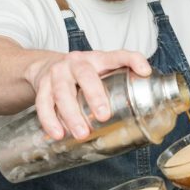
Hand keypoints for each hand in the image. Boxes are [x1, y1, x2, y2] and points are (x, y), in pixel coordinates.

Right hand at [26, 50, 150, 140]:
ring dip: (71, 114)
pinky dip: (49, 120)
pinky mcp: (42, 86)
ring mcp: (57, 73)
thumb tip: (148, 99)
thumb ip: (122, 82)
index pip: (118, 55)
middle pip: (85, 75)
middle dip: (94, 95)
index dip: (133, 60)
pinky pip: (43, 103)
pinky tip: (57, 134)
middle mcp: (76, 62)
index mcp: (97, 58)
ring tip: (81, 133)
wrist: (45, 66)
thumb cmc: (82, 73)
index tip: (145, 71)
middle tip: (103, 116)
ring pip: (62, 91)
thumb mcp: (101, 72)